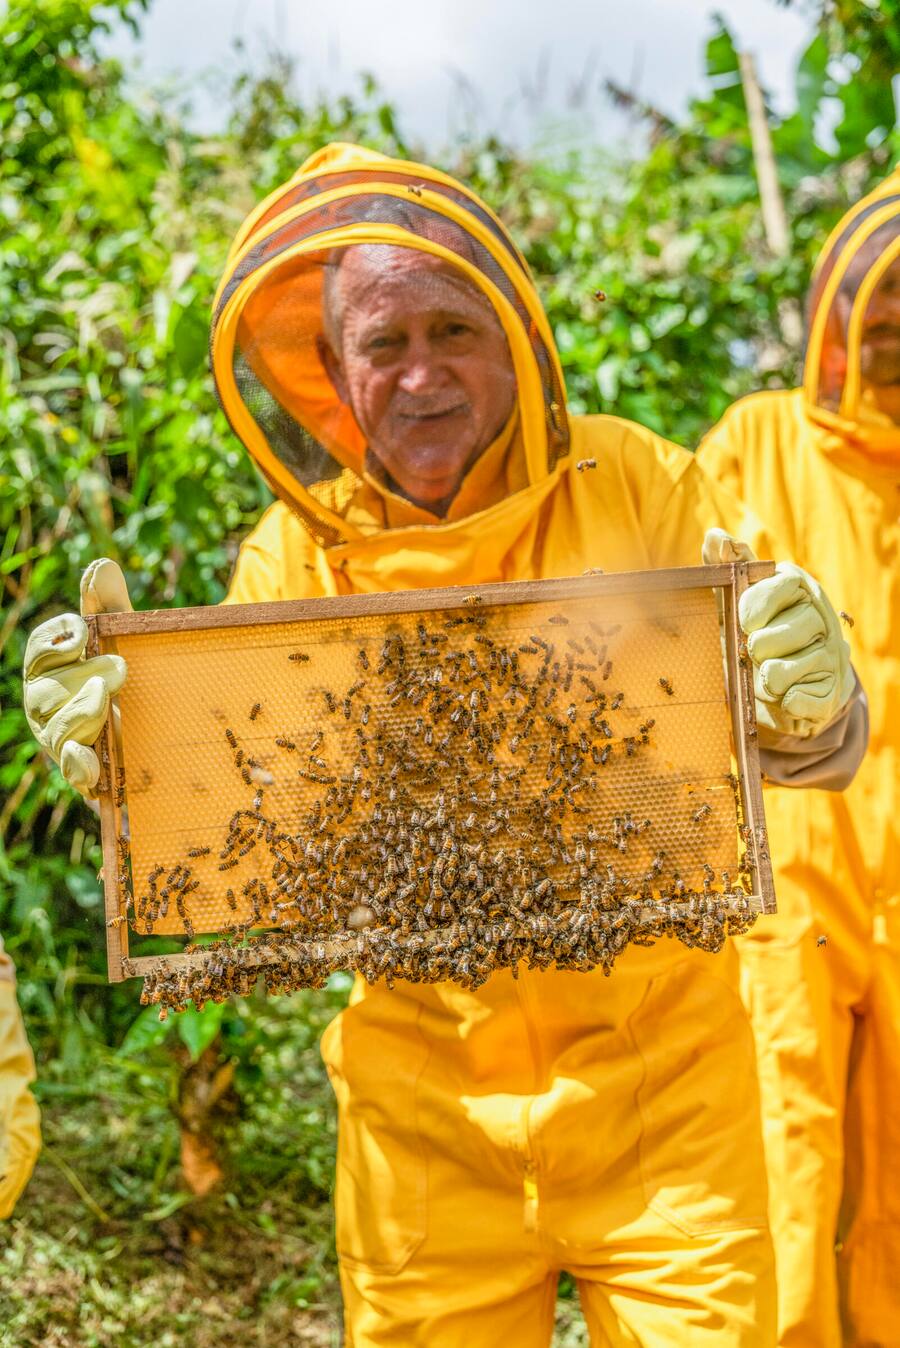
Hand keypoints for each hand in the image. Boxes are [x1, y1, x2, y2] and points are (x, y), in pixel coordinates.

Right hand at [23, 560, 130, 794]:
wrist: (173, 741)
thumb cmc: (139, 683)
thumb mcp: (131, 641)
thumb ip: (113, 608)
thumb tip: (101, 565)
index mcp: (55, 672)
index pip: (40, 651)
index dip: (54, 639)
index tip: (81, 631)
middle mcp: (51, 709)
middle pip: (43, 690)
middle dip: (79, 674)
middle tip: (121, 667)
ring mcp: (65, 744)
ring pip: (54, 730)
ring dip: (80, 711)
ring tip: (107, 699)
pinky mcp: (88, 778)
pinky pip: (71, 773)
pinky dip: (78, 767)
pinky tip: (91, 763)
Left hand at [702, 530, 853, 738]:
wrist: (784, 682)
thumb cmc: (755, 630)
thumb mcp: (736, 598)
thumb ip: (727, 567)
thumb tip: (716, 537)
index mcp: (797, 586)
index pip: (778, 585)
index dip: (755, 606)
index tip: (744, 621)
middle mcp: (821, 616)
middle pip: (773, 637)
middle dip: (754, 651)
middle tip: (756, 651)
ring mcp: (830, 654)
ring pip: (780, 671)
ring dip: (763, 679)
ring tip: (767, 672)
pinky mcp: (831, 690)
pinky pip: (795, 700)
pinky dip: (782, 701)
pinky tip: (785, 693)